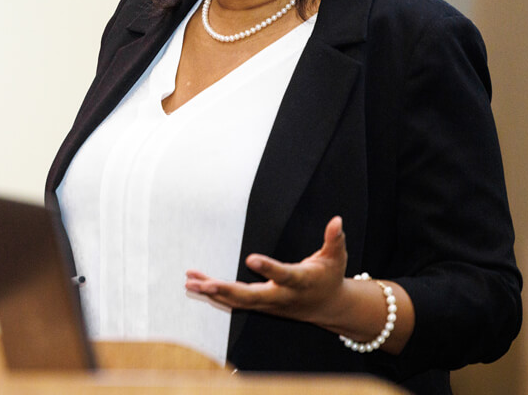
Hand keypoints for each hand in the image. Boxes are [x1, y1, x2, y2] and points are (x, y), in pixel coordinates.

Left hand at [185, 216, 349, 326]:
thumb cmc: (329, 277)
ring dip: (213, 292)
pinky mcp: (259, 305)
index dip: (268, 268)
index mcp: (300, 282)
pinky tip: (194, 283)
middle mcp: (281, 296)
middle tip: (206, 284)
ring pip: (237, 301)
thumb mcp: (336, 257)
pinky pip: (233, 301)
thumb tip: (337, 220)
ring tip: (190, 282)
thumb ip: (334, 239)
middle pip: (252, 297)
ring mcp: (268, 304)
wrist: (327, 306)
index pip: (284, 275)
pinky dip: (213, 293)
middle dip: (227, 291)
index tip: (250, 258)